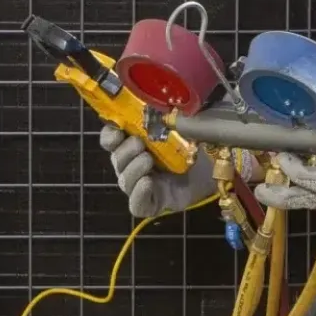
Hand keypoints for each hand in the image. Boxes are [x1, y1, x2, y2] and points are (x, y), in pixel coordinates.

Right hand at [100, 126, 219, 217]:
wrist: (206, 174)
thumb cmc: (189, 149)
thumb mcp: (179, 131)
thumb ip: (170, 121)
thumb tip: (168, 110)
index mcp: (132, 145)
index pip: (110, 139)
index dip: (109, 135)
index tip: (118, 131)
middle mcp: (131, 165)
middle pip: (117, 159)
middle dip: (125, 150)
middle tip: (140, 143)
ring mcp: (138, 186)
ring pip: (125, 180)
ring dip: (134, 168)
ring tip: (148, 160)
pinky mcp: (149, 204)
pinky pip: (135, 204)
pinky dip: (139, 193)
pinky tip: (147, 182)